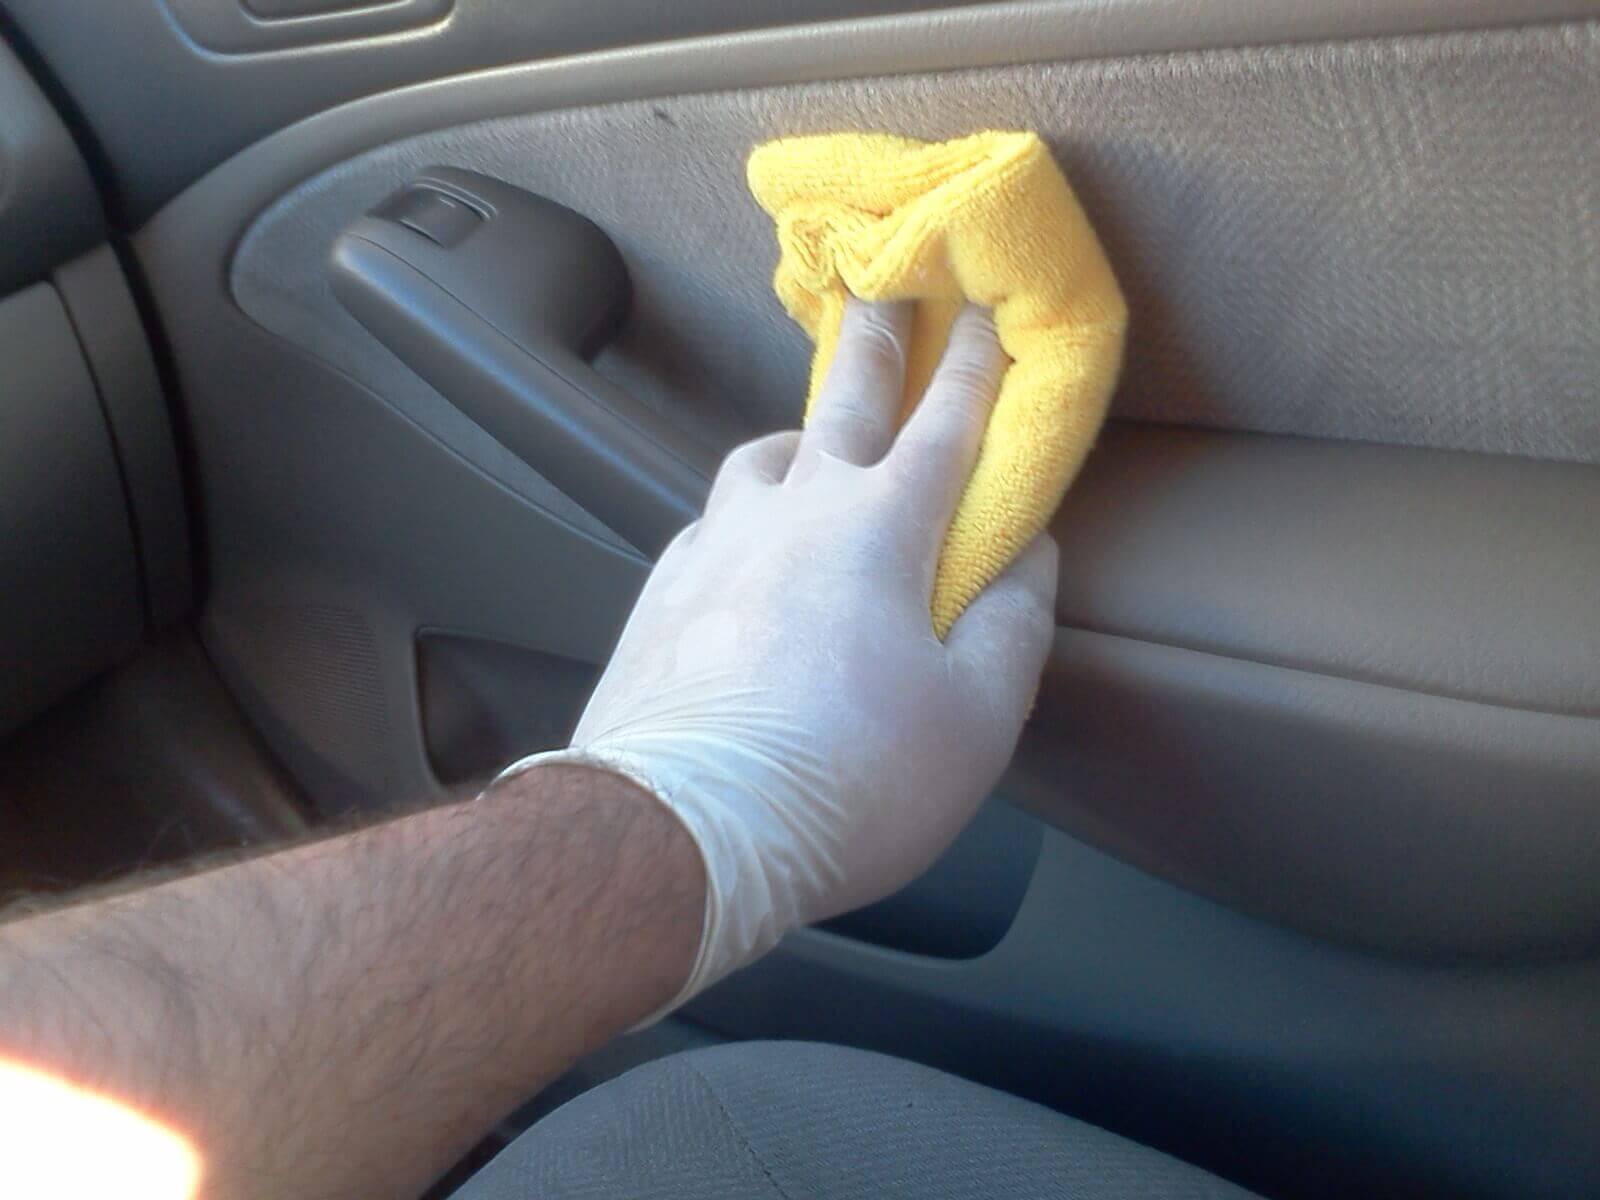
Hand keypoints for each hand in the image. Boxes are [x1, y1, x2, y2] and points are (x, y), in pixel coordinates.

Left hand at [512, 298, 1057, 1005]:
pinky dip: (741, 514)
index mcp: (881, 529)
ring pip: (760, 457)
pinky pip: (710, 523)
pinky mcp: (662, 589)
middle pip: (844, 403)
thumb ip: (1014, 624)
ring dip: (798, 436)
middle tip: (883, 290)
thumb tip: (1029, 554)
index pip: (946, 427)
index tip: (985, 313)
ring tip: (812, 444)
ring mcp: (715, 543)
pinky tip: (742, 543)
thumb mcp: (976, 720)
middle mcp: (793, 512)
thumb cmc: (849, 779)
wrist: (683, 829)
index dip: (975, 367)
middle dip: (876, 343)